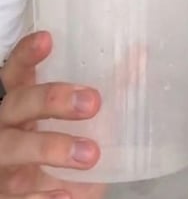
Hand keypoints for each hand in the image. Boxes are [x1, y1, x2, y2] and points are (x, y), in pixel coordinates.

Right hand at [0, 31, 105, 198]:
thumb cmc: (68, 152)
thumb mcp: (88, 123)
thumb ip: (110, 93)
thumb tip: (140, 58)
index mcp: (22, 107)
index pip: (17, 75)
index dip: (26, 56)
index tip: (47, 39)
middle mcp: (5, 130)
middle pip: (15, 105)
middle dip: (50, 99)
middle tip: (92, 102)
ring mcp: (2, 165)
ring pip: (12, 150)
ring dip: (50, 148)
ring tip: (90, 154)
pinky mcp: (7, 197)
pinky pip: (16, 198)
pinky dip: (40, 198)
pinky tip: (64, 196)